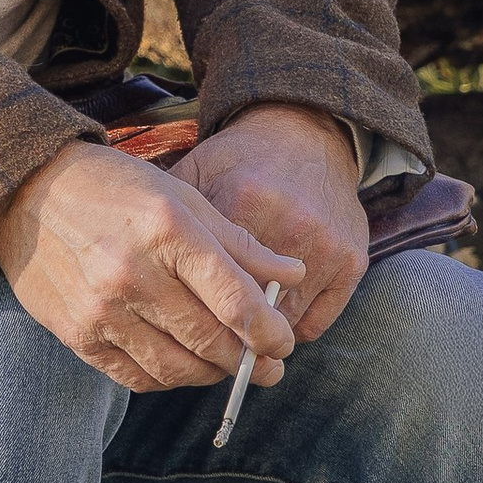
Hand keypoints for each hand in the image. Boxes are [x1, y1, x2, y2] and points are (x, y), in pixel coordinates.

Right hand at [0, 142, 302, 395]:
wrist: (24, 192)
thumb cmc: (112, 189)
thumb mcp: (181, 197)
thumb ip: (238, 242)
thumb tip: (293, 274)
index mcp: (168, 230)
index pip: (236, 302)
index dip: (270, 332)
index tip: (284, 343)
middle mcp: (133, 274)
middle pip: (211, 341)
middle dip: (249, 361)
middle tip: (268, 365)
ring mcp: (101, 309)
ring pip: (177, 369)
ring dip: (211, 375)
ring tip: (227, 366)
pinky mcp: (76, 334)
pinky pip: (136, 377)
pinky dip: (168, 379)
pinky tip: (182, 365)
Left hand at [172, 104, 369, 343]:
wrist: (306, 135)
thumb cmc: (241, 160)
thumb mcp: (198, 173)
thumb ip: (169, 217)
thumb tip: (129, 262)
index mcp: (244, 200)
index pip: (213, 278)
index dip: (192, 308)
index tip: (175, 324)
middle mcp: (291, 224)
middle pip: (249, 308)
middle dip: (224, 335)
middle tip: (204, 346)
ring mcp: (327, 246)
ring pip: (284, 324)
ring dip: (258, 337)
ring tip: (236, 336)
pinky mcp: (353, 261)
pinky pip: (318, 323)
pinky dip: (293, 331)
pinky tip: (271, 322)